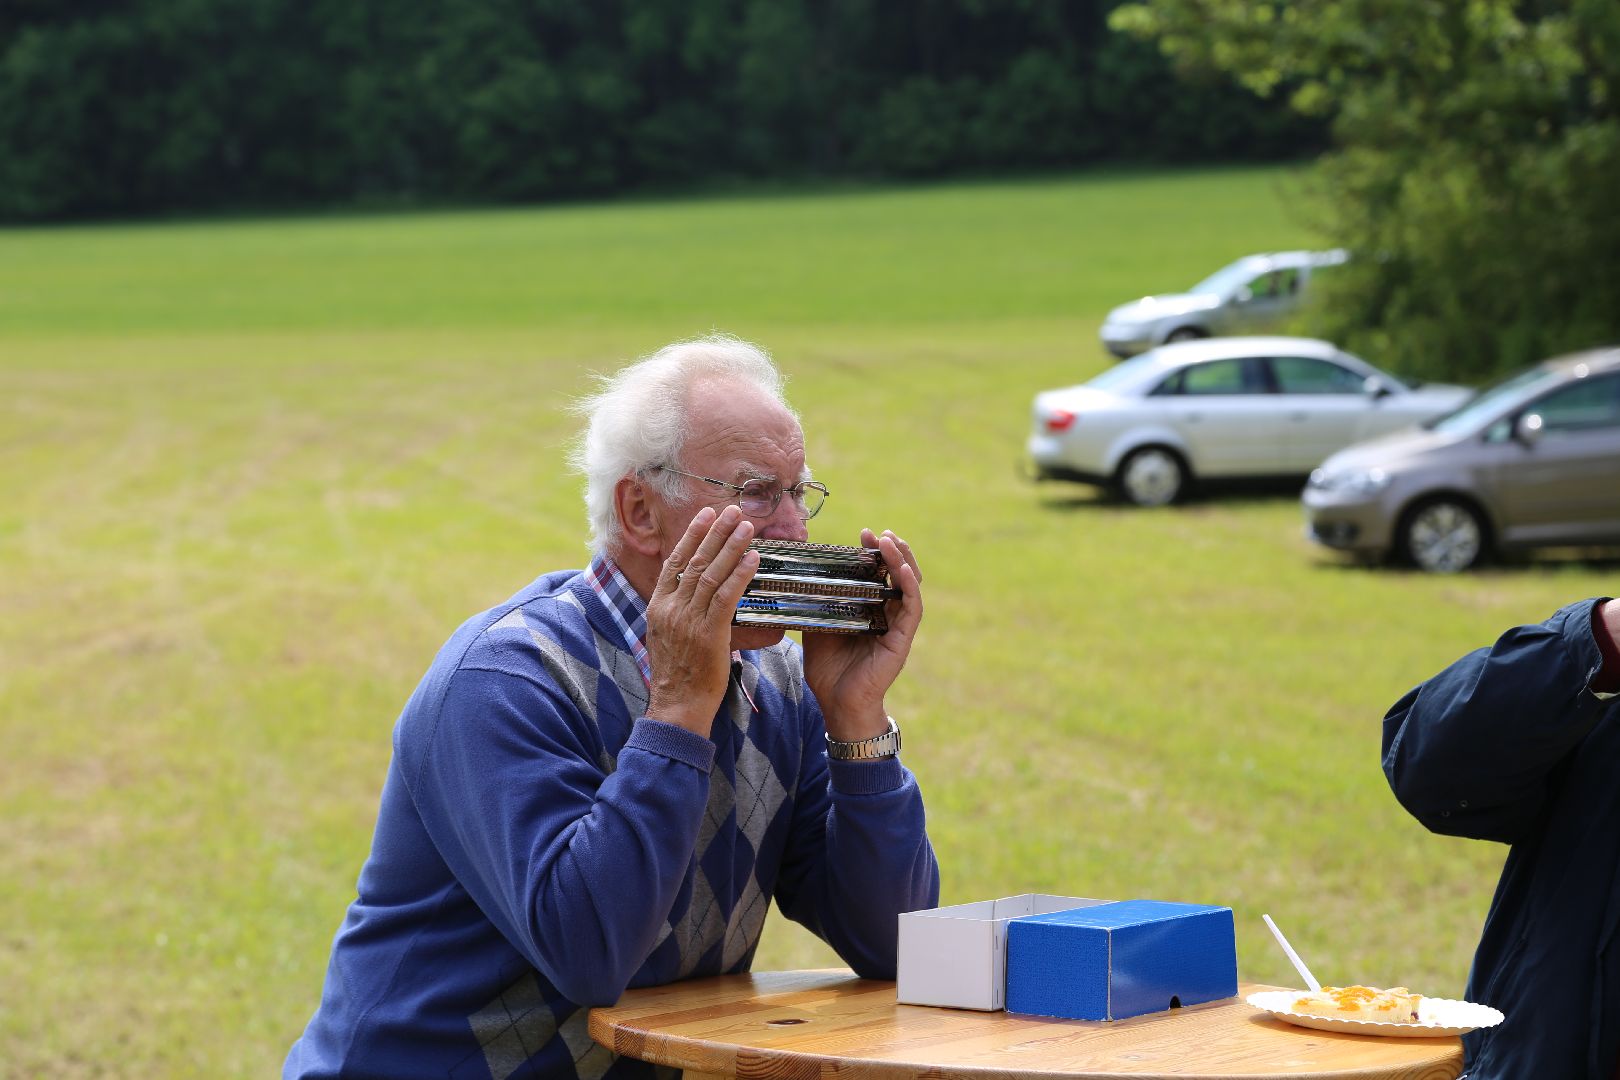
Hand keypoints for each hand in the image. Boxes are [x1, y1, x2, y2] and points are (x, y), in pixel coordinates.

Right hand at [644, 505, 758, 735]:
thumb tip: (696, 591)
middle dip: (716, 533)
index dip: (692, 536)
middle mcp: (671, 608)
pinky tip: (753, 560)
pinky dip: (740, 574)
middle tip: (733, 511)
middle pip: (695, 561)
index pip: (675, 562)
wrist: (677, 705)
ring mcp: (688, 620)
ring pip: (711, 574)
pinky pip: (726, 597)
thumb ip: (679, 611)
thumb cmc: (678, 674)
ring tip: (748, 527)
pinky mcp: (709, 634)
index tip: (706, 515)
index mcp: (658, 606)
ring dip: (731, 547)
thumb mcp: (667, 636)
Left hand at [801, 529, 922, 741]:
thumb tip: (796, 577)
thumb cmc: (828, 669)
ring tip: (890, 541)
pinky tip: (903, 570)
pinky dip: (910, 586)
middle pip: (898, 573)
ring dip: (903, 560)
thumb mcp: (818, 627)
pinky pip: (913, 608)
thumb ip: (816, 604)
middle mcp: (888, 614)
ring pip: (910, 585)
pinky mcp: (902, 639)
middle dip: (892, 550)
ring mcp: (898, 626)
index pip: (878, 573)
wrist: (836, 703)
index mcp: (870, 609)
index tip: (862, 533)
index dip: (874, 552)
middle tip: (878, 533)